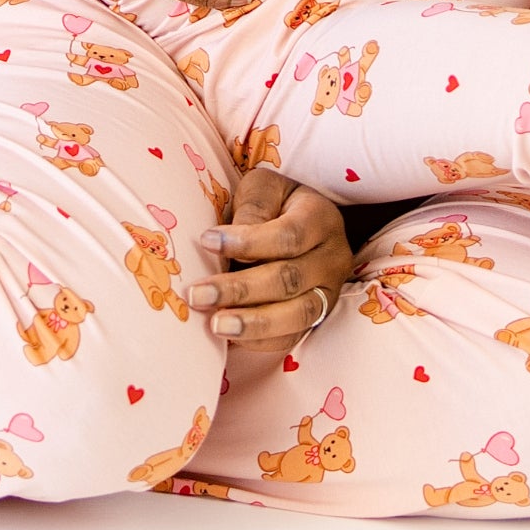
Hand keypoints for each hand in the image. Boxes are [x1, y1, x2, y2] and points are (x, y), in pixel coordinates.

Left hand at [187, 166, 353, 351]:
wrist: (302, 223)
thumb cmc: (276, 203)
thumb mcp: (265, 189)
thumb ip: (252, 208)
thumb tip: (227, 242)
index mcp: (321, 218)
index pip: (288, 236)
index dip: (247, 242)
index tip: (207, 241)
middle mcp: (332, 258)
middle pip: (289, 279)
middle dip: (240, 290)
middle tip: (198, 294)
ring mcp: (328, 292)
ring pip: (296, 315)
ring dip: (252, 323)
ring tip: (215, 324)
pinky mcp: (317, 319)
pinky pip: (291, 338)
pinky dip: (259, 341)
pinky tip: (229, 337)